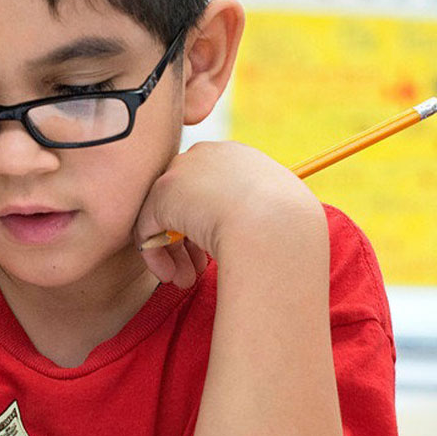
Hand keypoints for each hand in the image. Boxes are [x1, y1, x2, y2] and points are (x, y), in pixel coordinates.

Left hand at [134, 140, 324, 289]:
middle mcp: (206, 155)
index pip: (211, 188)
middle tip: (197, 270)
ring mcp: (182, 171)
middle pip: (185, 200)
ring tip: (185, 280)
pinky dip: (156, 257)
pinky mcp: (162, 194)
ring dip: (174, 253)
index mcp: (237, 157)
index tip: (223, 247)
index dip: (211, 222)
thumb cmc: (288, 226)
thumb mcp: (278, 211)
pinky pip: (148, 229)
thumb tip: (248, 229)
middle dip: (189, 240)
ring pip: (165, 216)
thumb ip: (256, 212)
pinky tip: (172, 276)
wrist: (275, 225)